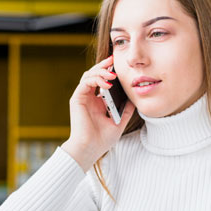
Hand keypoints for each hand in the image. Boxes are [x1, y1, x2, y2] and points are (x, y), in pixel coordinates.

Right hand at [61, 55, 135, 170]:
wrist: (90, 149)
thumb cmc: (102, 140)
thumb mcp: (119, 122)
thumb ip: (125, 110)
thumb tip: (134, 100)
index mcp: (97, 102)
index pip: (102, 81)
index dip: (109, 72)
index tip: (119, 66)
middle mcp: (88, 98)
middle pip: (94, 74)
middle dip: (104, 66)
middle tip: (114, 61)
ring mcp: (82, 97)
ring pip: (89, 75)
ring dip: (101, 72)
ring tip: (113, 74)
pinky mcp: (76, 99)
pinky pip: (85, 82)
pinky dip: (96, 80)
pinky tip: (107, 84)